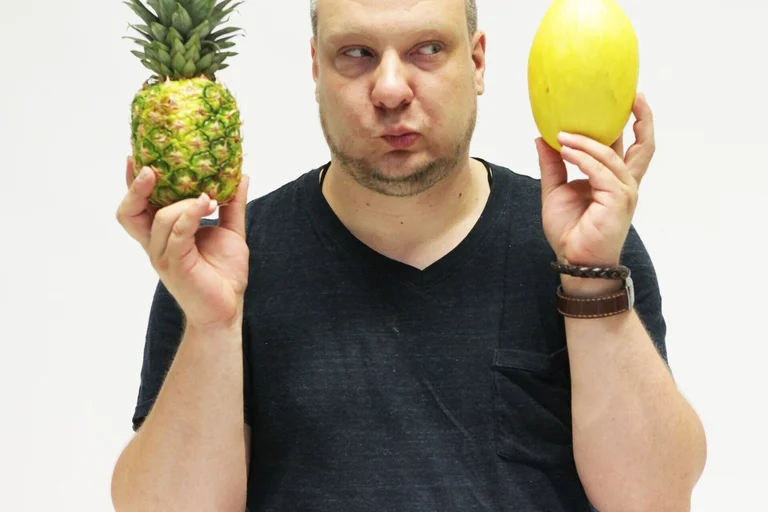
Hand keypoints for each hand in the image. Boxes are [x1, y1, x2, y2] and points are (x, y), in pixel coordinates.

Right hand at [116, 157, 250, 329]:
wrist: (228, 308)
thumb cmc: (224, 274)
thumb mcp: (229, 231)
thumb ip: (231, 204)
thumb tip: (240, 175)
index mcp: (163, 234)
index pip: (138, 205)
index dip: (133, 182)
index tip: (138, 155)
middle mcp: (157, 244)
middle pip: (129, 212)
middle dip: (136, 187)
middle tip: (151, 168)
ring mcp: (163, 255)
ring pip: (160, 218)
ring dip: (183, 202)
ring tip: (208, 196)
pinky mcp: (176, 265)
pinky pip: (178, 233)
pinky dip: (191, 214)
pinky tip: (206, 203)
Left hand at [536, 93, 655, 270]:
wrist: (575, 259)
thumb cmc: (570, 230)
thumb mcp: (555, 190)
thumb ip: (552, 163)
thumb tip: (543, 137)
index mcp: (614, 179)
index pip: (630, 145)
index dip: (633, 121)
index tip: (628, 97)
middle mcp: (625, 182)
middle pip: (643, 145)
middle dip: (641, 118)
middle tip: (630, 95)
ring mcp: (625, 191)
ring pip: (610, 155)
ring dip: (586, 141)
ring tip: (562, 133)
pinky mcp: (618, 200)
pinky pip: (600, 171)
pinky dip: (582, 158)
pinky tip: (565, 150)